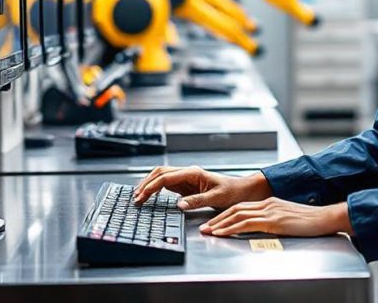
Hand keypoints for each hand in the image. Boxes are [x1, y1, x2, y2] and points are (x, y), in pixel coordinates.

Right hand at [133, 166, 271, 209]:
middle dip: (145, 184)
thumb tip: (179, 204)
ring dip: (148, 185)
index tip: (142, 196)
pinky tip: (149, 196)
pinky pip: (166, 184)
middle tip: (135, 198)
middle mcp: (187, 173)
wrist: (241, 190)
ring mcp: (186, 178)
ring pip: (161, 177)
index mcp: (193, 173)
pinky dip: (155, 189)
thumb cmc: (232, 192)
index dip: (151, 186)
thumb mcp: (216, 198)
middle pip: (160, 173)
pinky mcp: (186, 185)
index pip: (166, 177)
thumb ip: (197, 201)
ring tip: (138, 197)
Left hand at [201, 197, 352, 237]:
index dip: (226, 215)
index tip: (215, 223)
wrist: (325, 218)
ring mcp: (270, 211)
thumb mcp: (289, 218)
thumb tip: (265, 228)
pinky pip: (246, 224)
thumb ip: (275, 220)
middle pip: (236, 209)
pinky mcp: (273, 220)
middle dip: (218, 219)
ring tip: (208, 232)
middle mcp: (267, 203)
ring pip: (237, 215)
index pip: (242, 207)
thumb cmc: (312, 221)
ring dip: (220, 224)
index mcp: (271, 202)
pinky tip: (223, 233)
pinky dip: (231, 228)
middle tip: (205, 228)